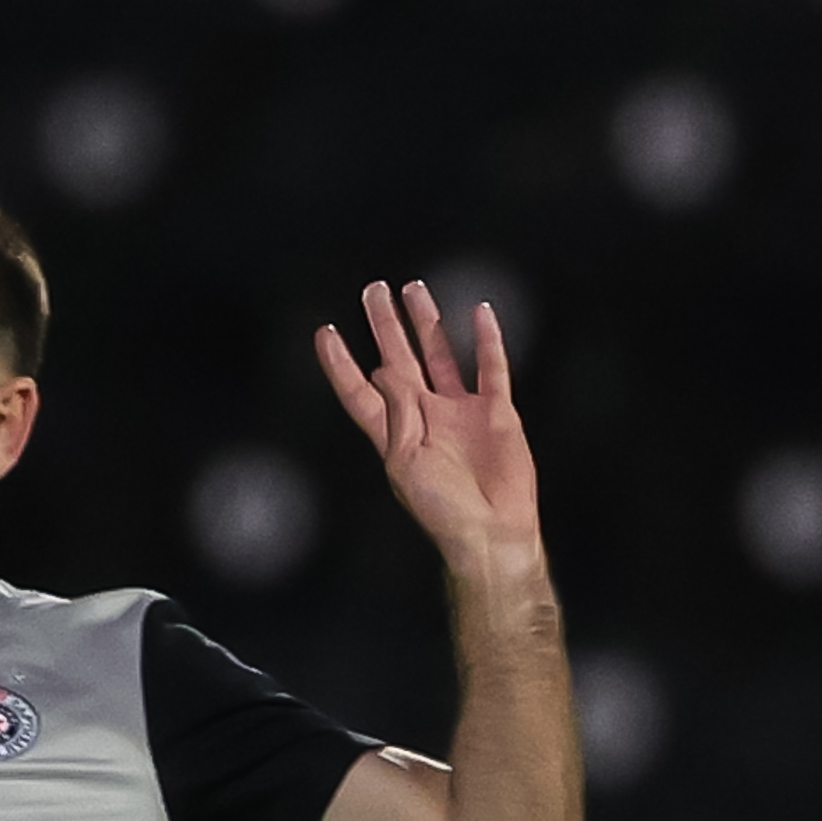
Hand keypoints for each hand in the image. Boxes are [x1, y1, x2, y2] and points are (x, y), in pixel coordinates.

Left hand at [316, 280, 541, 573]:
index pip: (359, 390)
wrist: (491, 530)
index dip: (340, 363)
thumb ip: (396, 411)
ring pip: (440, 355)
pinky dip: (487, 340)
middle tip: (373, 290)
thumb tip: (383, 367)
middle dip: (385, 326)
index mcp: (393, 434)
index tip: (325, 331)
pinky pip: (491, 367)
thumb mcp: (405, 461)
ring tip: (413, 289)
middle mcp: (424, 417)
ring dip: (427, 324)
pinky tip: (479, 313)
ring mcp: (460, 412)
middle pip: (398, 360)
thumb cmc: (441, 508)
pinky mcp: (496, 412)